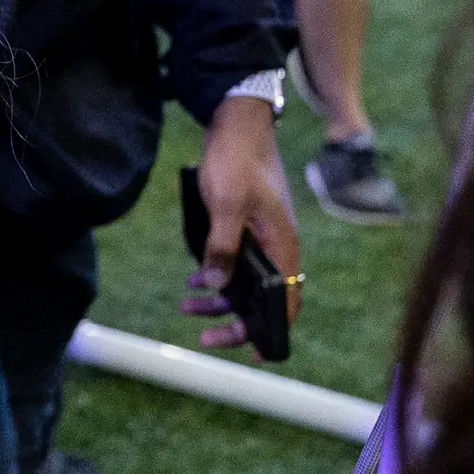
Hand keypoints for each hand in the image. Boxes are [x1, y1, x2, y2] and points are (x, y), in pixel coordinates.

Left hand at [184, 95, 303, 352]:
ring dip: (218, 298)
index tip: (254, 353)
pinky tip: (192, 281)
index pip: (287, 300)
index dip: (274, 330)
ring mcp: (260, 237)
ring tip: (187, 306)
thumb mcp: (227, 204)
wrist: (235, 120)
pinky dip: (214, 274)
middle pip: (262, 298)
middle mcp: (276, 246)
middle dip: (234, 320)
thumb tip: (214, 285)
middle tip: (204, 335)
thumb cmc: (237, 160)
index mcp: (282, 244)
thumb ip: (222, 246)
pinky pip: (232, 262)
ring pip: (243, 282)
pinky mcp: (243, 227)